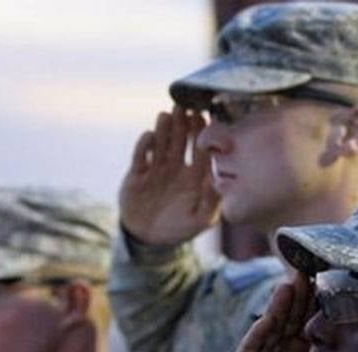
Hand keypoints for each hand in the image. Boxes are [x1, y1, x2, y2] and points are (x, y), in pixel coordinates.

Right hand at [119, 106, 219, 245]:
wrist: (150, 239)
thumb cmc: (181, 228)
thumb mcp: (202, 219)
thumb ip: (213, 201)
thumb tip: (220, 182)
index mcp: (194, 176)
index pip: (200, 150)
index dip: (202, 134)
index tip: (205, 118)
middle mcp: (176, 167)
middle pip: (180, 140)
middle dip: (182, 124)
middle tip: (185, 107)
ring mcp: (156, 168)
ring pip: (161, 144)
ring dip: (164, 129)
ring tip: (167, 115)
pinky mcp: (137, 174)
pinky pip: (140, 157)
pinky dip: (144, 146)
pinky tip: (149, 136)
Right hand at [212, 273, 315, 351]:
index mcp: (301, 350)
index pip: (315, 322)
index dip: (325, 305)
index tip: (341, 285)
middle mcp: (283, 343)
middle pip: (298, 313)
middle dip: (307, 292)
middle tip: (319, 268)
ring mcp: (264, 347)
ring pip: (279, 317)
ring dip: (288, 298)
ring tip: (297, 278)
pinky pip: (258, 335)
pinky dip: (268, 318)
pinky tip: (276, 303)